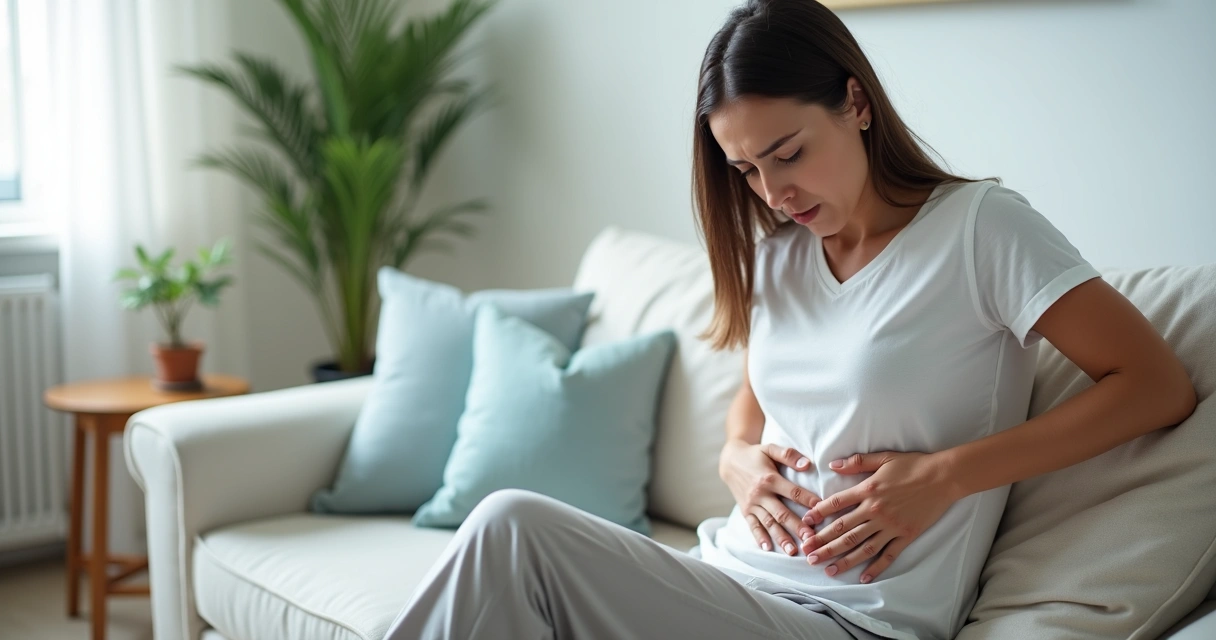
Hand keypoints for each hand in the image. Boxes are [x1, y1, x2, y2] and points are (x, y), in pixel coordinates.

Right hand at [719, 440, 821, 556]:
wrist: (730, 461)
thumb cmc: (755, 455)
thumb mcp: (770, 448)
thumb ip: (789, 455)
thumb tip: (807, 464)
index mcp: (769, 478)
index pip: (793, 492)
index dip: (808, 500)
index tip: (822, 510)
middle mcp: (760, 493)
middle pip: (781, 512)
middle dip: (797, 527)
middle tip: (811, 539)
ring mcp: (751, 504)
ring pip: (768, 523)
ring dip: (781, 537)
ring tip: (793, 551)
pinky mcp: (745, 511)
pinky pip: (752, 526)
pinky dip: (759, 538)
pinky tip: (768, 548)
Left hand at [800, 451, 957, 583]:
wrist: (943, 477)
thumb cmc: (913, 465)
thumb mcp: (883, 458)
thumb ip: (857, 463)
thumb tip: (833, 465)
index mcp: (868, 490)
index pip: (836, 504)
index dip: (819, 514)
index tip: (805, 524)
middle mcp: (875, 510)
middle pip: (844, 530)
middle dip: (824, 544)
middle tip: (808, 555)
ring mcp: (891, 525)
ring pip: (862, 546)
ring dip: (843, 559)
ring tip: (828, 570)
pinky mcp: (906, 535)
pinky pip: (888, 554)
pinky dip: (876, 567)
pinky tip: (863, 577)